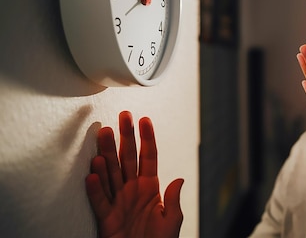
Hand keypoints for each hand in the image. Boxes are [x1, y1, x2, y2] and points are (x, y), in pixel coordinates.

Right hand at [85, 111, 183, 237]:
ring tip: (103, 135)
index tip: (145, 120)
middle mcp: (133, 191)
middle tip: (122, 117)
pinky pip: (99, 200)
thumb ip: (173, 200)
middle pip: (127, 158)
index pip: (149, 157)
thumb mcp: (172, 221)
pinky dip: (95, 188)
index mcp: (150, 188)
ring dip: (106, 154)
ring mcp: (119, 202)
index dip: (147, 139)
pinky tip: (92, 174)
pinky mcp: (107, 218)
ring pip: (111, 173)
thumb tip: (179, 179)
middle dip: (125, 137)